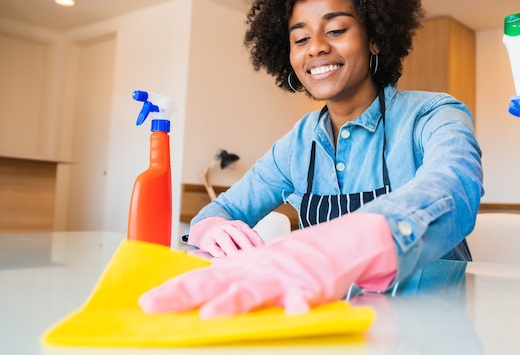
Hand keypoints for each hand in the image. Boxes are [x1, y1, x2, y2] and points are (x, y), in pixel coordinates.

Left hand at [140, 213, 396, 317]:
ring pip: (252, 291)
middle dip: (184, 295)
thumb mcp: (254, 268)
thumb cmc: (287, 263)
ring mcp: (280, 279)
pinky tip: (294, 317)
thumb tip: (195, 300)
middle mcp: (254, 272)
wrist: (331, 244)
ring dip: (231, 303)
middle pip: (215, 283)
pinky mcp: (306, 288)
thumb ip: (229, 283)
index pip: (199, 280)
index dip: (172, 291)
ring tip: (211, 316)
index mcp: (239, 269)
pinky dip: (297, 309)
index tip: (145, 304)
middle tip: (155, 306)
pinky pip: (301, 300)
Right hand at [187, 217, 263, 256]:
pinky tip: (222, 257)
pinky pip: (212, 246)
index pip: (250, 233)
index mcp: (239, 225)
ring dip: (232, 249)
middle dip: (247, 246)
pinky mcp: (207, 241)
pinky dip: (217, 251)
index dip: (257, 242)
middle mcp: (228, 227)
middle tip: (254, 257)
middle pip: (239, 235)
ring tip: (238, 259)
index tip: (265, 252)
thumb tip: (263, 251)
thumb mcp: (239, 234)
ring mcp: (217, 233)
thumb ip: (250, 239)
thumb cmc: (227, 235)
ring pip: (225, 240)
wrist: (205, 228)